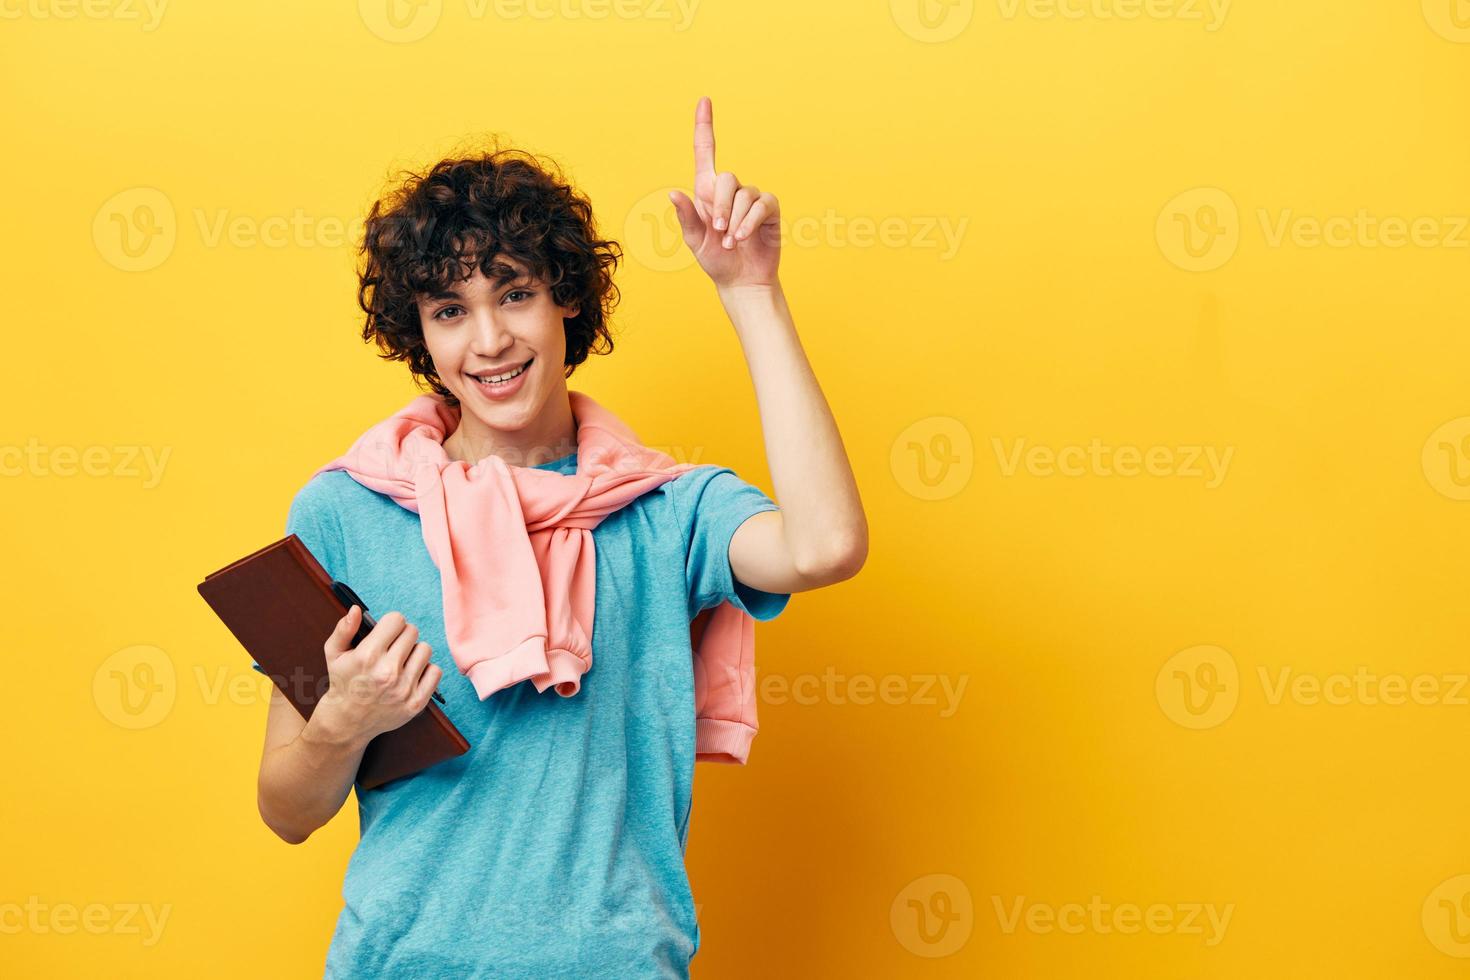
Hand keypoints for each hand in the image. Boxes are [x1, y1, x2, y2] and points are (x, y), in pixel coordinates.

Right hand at [312, 606, 441, 745]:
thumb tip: (356, 609)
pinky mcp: (416, 703)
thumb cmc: (343, 683)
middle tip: (393, 648)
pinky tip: (411, 674)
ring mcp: (403, 689)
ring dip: (414, 652)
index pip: (396, 620)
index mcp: (367, 656)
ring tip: (401, 661)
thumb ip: (344, 629)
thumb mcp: (334, 654)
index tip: (386, 632)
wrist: (347, 722)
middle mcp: (387, 672)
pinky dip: (426, 670)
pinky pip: (435, 671)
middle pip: (412, 632)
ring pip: (425, 650)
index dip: (391, 624)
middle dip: (402, 636)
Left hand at [668, 96, 781, 290]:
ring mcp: (751, 199)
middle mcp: (730, 190)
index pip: (705, 151)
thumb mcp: (694, 240)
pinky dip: (751, 222)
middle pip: (727, 178)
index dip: (704, 126)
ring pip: (745, 195)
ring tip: (731, 243)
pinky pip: (762, 205)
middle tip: (718, 231)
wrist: (741, 280)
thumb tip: (673, 194)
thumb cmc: (716, 260)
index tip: (705, 100)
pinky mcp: (769, 210)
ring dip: (735, 221)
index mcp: (707, 191)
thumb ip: (686, 217)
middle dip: (721, 206)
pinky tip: (744, 238)